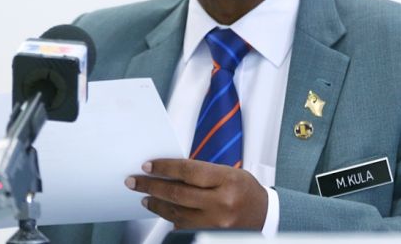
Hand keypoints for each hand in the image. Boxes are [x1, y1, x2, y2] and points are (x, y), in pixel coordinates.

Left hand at [125, 159, 267, 230]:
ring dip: (157, 204)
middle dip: (152, 186)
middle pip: (178, 193)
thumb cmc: (245, 190)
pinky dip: (171, 217)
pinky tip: (163, 210)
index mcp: (226, 180)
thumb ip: (201, 172)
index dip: (164, 167)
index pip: (188, 171)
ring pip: (177, 212)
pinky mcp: (210, 234)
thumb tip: (170, 170)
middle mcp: (221, 202)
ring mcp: (215, 222)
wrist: (264, 216)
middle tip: (135, 182)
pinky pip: (184, 226)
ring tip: (145, 196)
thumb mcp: (228, 172)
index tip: (148, 166)